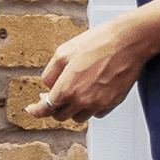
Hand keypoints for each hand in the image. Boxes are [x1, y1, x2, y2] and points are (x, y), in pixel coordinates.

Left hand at [27, 0, 159, 120]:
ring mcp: (99, 103)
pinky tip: (90, 94)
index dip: (35, 111)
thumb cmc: (97, 43)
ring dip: (72, 109)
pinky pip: (96, 113)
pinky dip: (90, 108)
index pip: (45, 109)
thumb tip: (48, 87)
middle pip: (60, 116)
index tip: (32, 109)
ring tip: (74, 93)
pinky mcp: (114, 102)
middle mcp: (82, 101)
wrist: (128, 41)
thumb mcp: (62, 53)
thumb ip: (50, 74)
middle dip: (54, 107)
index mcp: (66, 89)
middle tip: (54, 96)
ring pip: (78, 117)